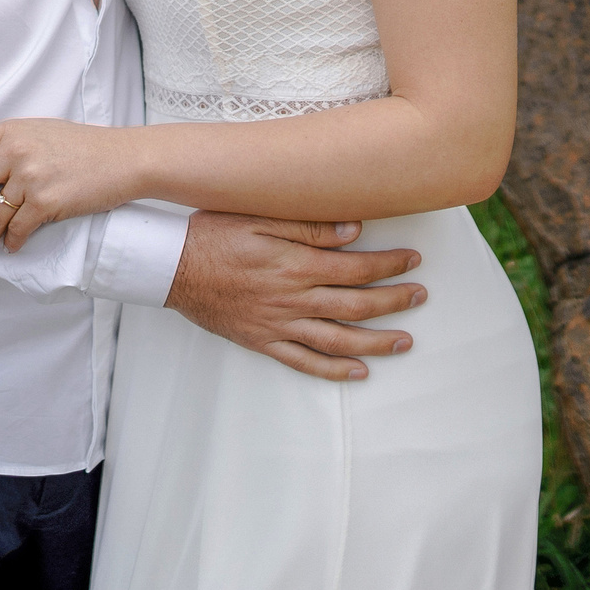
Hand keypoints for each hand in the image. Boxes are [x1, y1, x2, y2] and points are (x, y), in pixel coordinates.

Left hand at [0, 119, 141, 253]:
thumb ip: (10, 144)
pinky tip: (11, 246)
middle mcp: (15, 152)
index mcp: (9, 131)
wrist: (124, 158)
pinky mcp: (47, 203)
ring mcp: (30, 178)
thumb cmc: (84, 145)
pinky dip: (11, 242)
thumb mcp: (39, 131)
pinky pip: (17, 230)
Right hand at [166, 211, 426, 382]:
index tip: (413, 261)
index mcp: (296, 265)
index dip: (390, 265)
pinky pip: (304, 362)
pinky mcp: (263, 341)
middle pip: (356, 306)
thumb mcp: (259, 217)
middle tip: (420, 297)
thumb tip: (355, 230)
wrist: (170, 267)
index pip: (356, 268)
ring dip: (376, 342)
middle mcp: (293, 299)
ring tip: (404, 341)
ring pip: (338, 340)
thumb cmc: (212, 235)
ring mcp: (279, 324)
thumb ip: (309, 226)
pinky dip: (334, 369)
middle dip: (393, 302)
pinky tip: (357, 372)